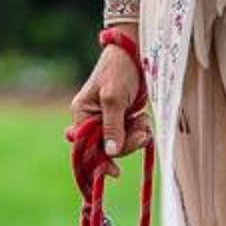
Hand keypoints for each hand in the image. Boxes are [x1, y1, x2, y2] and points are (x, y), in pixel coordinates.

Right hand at [69, 39, 151, 162]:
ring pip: (121, 143)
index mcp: (82, 113)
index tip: (115, 173)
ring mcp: (108, 119)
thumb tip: (109, 152)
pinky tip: (143, 119)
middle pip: (106, 148)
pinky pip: (130, 134)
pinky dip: (140, 130)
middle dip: (126, 143)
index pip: (87, 146)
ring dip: (136, 136)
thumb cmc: (120, 70)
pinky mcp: (122, 117)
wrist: (136, 52)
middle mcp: (92, 119)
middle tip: (142, 133)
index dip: (99, 161)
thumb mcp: (114, 97)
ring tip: (143, 120)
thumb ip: (112, 126)